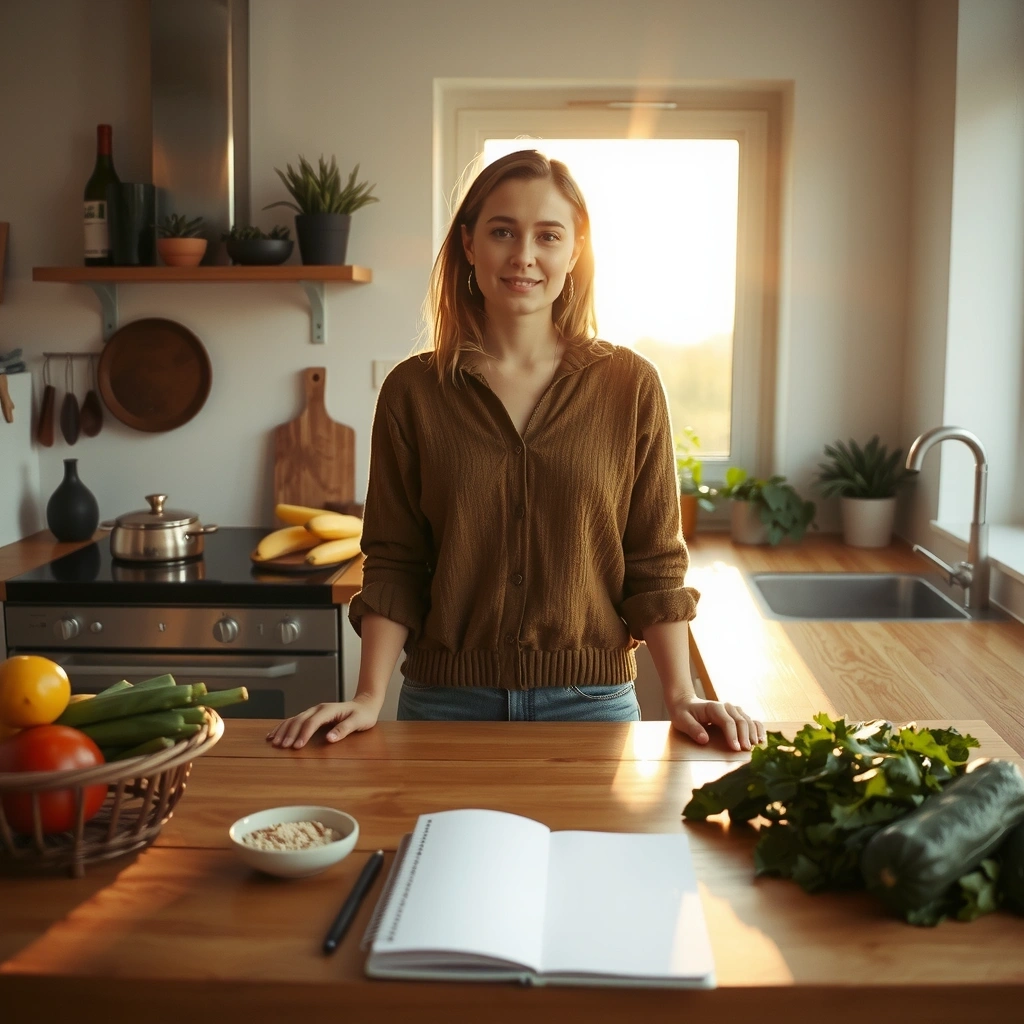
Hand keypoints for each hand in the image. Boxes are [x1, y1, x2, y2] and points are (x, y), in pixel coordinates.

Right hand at [265, 693, 380, 748]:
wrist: (364, 705)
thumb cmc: (362, 715)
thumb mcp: (358, 722)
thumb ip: (344, 729)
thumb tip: (329, 739)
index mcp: (329, 710)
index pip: (312, 722)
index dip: (304, 734)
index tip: (297, 747)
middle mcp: (318, 709)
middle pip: (300, 720)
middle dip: (290, 733)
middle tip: (282, 747)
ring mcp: (314, 711)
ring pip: (294, 719)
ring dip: (283, 730)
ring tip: (274, 742)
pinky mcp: (311, 716)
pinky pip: (294, 720)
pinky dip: (283, 727)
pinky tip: (274, 735)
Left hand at [667, 695, 765, 750]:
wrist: (685, 702)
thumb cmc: (683, 713)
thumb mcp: (682, 720)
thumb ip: (693, 729)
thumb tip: (704, 740)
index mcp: (713, 707)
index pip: (727, 721)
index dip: (733, 735)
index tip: (736, 748)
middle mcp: (726, 706)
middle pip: (740, 720)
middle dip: (745, 736)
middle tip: (746, 750)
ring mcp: (733, 710)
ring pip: (747, 720)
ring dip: (753, 733)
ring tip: (756, 746)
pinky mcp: (736, 714)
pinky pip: (750, 720)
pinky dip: (758, 728)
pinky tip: (762, 739)